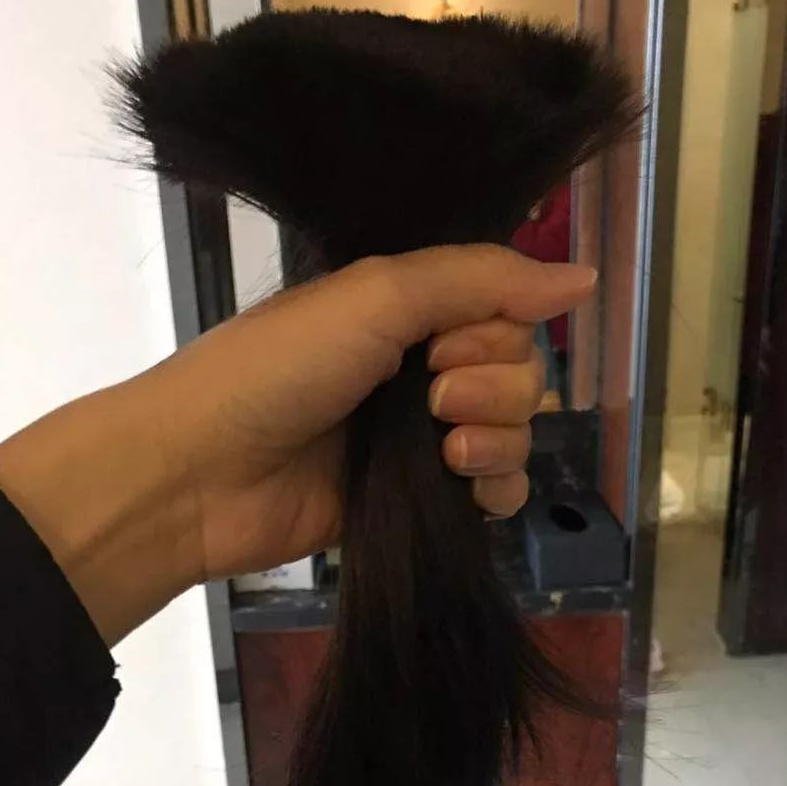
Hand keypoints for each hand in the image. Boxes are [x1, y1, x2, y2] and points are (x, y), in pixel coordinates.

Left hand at [158, 245, 594, 581]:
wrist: (201, 474)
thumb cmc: (276, 370)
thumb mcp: (375, 295)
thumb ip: (480, 278)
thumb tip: (585, 279)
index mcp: (405, 310)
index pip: (504, 310)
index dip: (495, 330)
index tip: (445, 346)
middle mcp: (419, 370)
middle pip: (518, 370)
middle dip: (494, 385)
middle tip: (433, 399)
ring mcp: (418, 442)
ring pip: (514, 432)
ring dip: (498, 438)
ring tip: (445, 450)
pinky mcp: (416, 507)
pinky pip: (495, 494)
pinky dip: (499, 489)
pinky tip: (470, 489)